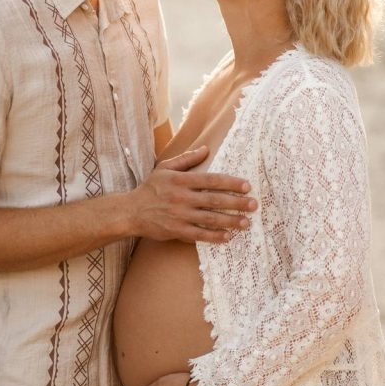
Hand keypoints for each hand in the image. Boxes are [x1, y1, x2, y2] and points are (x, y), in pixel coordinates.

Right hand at [128, 146, 255, 243]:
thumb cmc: (150, 188)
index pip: (211, 180)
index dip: (230, 183)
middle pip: (214, 200)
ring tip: (246, 222)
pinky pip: (199, 234)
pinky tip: (227, 237)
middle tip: (253, 205)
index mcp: (181, 180)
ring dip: (230, 221)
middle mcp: (182, 197)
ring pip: (210, 218)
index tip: (247, 186)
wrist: (131, 211)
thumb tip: (206, 149)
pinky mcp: (176, 231)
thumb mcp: (164, 168)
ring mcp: (180, 215)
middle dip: (236, 203)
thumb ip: (186, 159)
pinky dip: (214, 236)